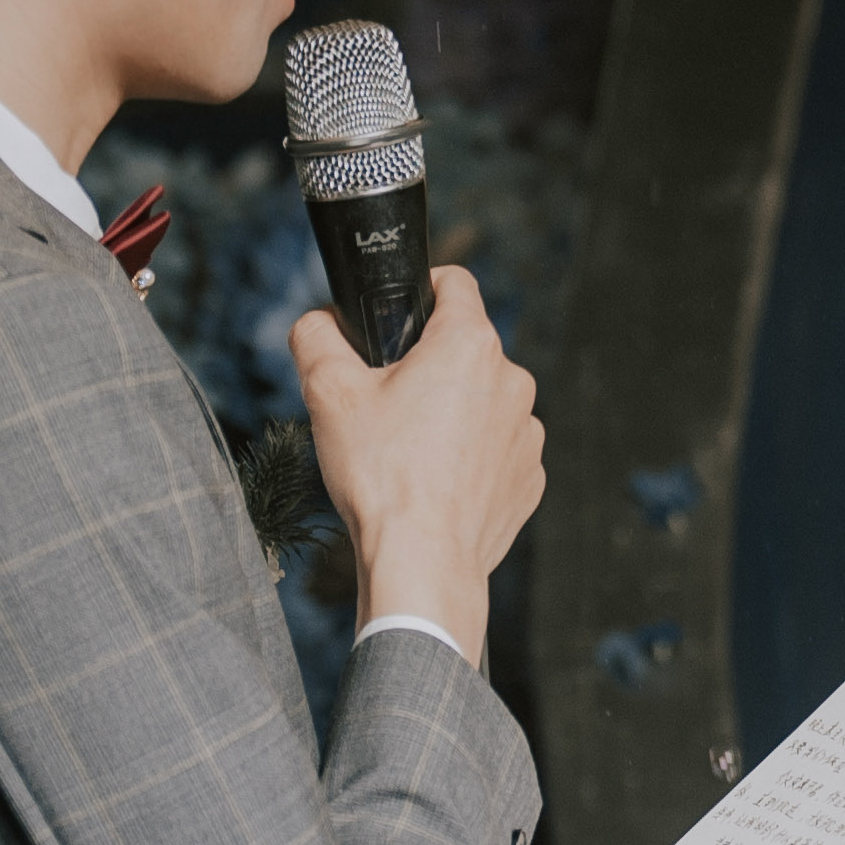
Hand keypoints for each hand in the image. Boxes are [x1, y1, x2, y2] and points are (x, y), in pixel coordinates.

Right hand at [293, 264, 540, 660]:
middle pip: (465, 349)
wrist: (422, 561)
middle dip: (427, 365)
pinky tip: (434, 483)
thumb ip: (316, 337)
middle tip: (385, 401)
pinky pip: (495, 450)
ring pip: (482, 402)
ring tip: (409, 452)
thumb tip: (317, 322)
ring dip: (451, 414)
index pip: (454, 283)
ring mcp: (527, 432)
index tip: (398, 313)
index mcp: (470, 344)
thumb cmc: (380, 474)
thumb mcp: (328, 393)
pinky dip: (468, 458)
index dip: (422, 288)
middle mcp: (512, 380)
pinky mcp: (529, 477)